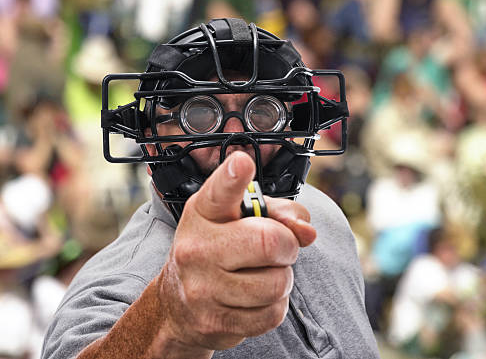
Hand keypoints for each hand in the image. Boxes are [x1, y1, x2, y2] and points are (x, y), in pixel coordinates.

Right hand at [157, 151, 316, 351]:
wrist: (179, 305)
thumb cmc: (218, 250)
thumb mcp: (239, 220)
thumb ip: (278, 213)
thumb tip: (307, 231)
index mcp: (203, 212)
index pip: (219, 191)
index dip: (233, 177)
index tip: (242, 164)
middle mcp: (197, 246)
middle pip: (269, 242)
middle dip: (287, 245)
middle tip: (278, 247)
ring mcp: (203, 287)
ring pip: (276, 282)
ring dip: (281, 278)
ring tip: (261, 274)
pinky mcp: (216, 321)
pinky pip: (272, 313)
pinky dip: (274, 305)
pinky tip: (255, 298)